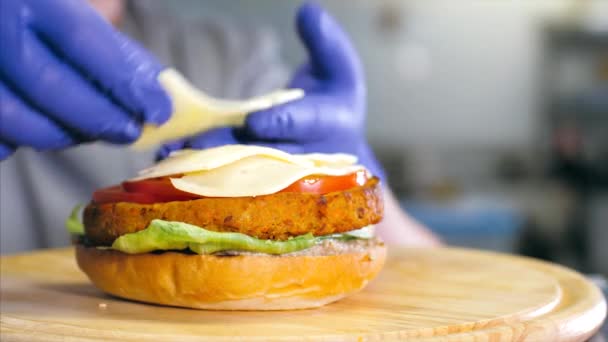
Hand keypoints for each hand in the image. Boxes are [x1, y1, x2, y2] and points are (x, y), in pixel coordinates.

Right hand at [0, 0, 170, 159]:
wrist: (2, 16)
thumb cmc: (42, 18)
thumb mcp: (77, 17)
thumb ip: (116, 52)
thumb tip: (158, 97)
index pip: (83, 42)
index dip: (124, 83)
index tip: (157, 112)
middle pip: (50, 87)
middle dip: (99, 119)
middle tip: (129, 131)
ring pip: (15, 120)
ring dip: (63, 136)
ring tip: (88, 132)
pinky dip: (23, 143)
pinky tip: (46, 129)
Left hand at [158, 2, 384, 178]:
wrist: (335, 147)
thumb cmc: (334, 100)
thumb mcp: (339, 68)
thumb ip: (326, 42)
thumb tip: (308, 11)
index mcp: (328, 123)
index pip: (304, 123)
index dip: (280, 123)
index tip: (255, 120)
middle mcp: (304, 152)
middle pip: (266, 154)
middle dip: (233, 147)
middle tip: (201, 141)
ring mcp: (279, 169)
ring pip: (244, 169)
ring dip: (211, 160)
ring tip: (179, 151)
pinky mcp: (258, 176)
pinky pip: (230, 174)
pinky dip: (203, 167)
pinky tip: (175, 157)